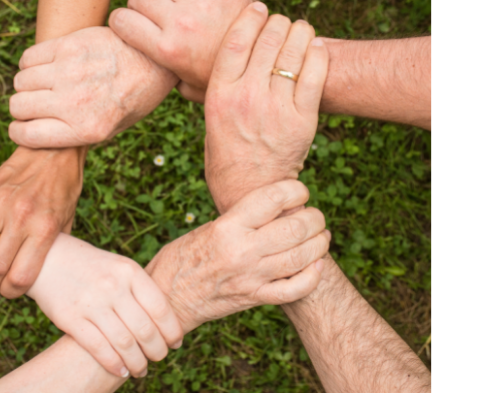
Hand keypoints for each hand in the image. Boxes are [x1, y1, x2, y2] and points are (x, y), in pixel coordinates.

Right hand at [0, 146, 83, 297]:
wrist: (54, 148)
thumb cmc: (65, 188)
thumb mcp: (68, 220)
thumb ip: (53, 247)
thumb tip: (43, 274)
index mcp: (44, 229)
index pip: (20, 276)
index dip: (11, 293)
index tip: (10, 292)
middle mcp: (21, 218)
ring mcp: (0, 205)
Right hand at [7, 27, 178, 147]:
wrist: (155, 60)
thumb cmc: (133, 98)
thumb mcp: (111, 129)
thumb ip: (75, 134)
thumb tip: (37, 135)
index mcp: (86, 129)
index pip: (26, 135)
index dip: (20, 131)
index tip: (25, 126)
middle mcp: (75, 102)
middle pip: (18, 106)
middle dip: (23, 108)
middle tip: (37, 104)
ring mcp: (70, 72)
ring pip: (21, 81)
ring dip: (28, 84)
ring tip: (45, 84)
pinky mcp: (69, 45)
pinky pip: (28, 58)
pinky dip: (31, 64)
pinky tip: (47, 66)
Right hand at [27, 234, 183, 378]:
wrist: (47, 258)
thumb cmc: (91, 266)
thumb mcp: (119, 267)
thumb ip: (140, 289)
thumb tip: (166, 323)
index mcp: (129, 271)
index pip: (161, 308)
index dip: (172, 331)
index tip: (175, 343)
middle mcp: (112, 286)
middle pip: (145, 330)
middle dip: (157, 351)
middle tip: (159, 358)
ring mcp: (91, 303)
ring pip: (124, 343)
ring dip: (138, 363)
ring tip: (141, 370)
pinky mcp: (70, 318)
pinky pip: (99, 348)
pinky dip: (114, 364)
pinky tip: (121, 371)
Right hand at [109, 0, 250, 102]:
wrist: (263, 62)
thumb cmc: (220, 77)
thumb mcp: (188, 88)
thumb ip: (164, 80)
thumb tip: (145, 76)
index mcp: (167, 51)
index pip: (121, 20)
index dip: (121, 21)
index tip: (130, 25)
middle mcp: (180, 24)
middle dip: (142, 4)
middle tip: (156, 14)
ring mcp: (201, 3)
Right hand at [145, 180, 329, 331]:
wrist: (167, 298)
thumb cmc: (183, 257)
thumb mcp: (208, 228)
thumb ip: (241, 219)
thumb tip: (278, 207)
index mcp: (227, 226)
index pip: (273, 198)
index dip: (296, 190)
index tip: (300, 191)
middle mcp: (241, 251)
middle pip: (295, 227)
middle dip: (315, 218)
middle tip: (315, 216)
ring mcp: (250, 277)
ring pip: (301, 257)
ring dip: (319, 244)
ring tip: (321, 236)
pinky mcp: (254, 298)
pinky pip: (294, 289)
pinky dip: (312, 277)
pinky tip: (316, 266)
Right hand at [204, 3, 328, 211]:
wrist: (250, 191)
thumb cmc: (227, 153)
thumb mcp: (210, 118)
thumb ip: (212, 87)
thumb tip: (213, 54)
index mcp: (219, 95)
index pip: (236, 40)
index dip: (250, 16)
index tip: (258, 7)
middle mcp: (246, 98)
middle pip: (267, 40)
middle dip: (277, 22)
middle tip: (282, 22)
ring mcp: (276, 108)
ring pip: (293, 52)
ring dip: (300, 32)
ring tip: (301, 30)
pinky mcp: (302, 120)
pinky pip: (315, 74)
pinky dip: (318, 53)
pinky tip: (316, 47)